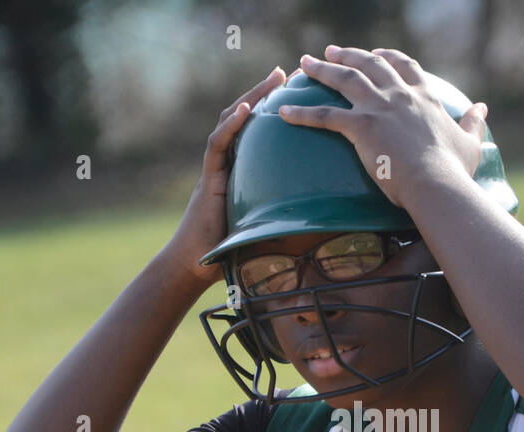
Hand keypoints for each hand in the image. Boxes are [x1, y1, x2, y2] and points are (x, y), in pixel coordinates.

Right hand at [170, 66, 293, 287]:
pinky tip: (245, 109)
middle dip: (265, 91)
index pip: (258, 131)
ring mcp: (216, 167)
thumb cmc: (233, 253)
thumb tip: (327, 226)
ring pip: (230, 121)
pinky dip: (230, 125)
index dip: (276, 110)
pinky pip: (217, 145)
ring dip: (251, 96)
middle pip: (246, 116)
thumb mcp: (269, 230)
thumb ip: (289, 220)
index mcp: (242, 170)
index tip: (297, 91)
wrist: (196, 266)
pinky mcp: (208, 178)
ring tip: (272, 78)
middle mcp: (228, 162)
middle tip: (287, 72)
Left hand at [277, 46, 487, 209]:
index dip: (389, 58)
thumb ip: (474, 122)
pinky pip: (324, 116)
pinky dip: (301, 112)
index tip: (377, 54)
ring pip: (344, 79)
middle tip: (331, 51)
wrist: (437, 184)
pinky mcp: (361, 126)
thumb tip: (483, 107)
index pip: (404, 67)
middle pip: (370, 65)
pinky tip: (282, 111)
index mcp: (424, 97)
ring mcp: (379, 107)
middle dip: (349, 55)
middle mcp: (400, 95)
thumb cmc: (455, 171)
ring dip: (322, 69)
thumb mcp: (470, 143)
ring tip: (305, 63)